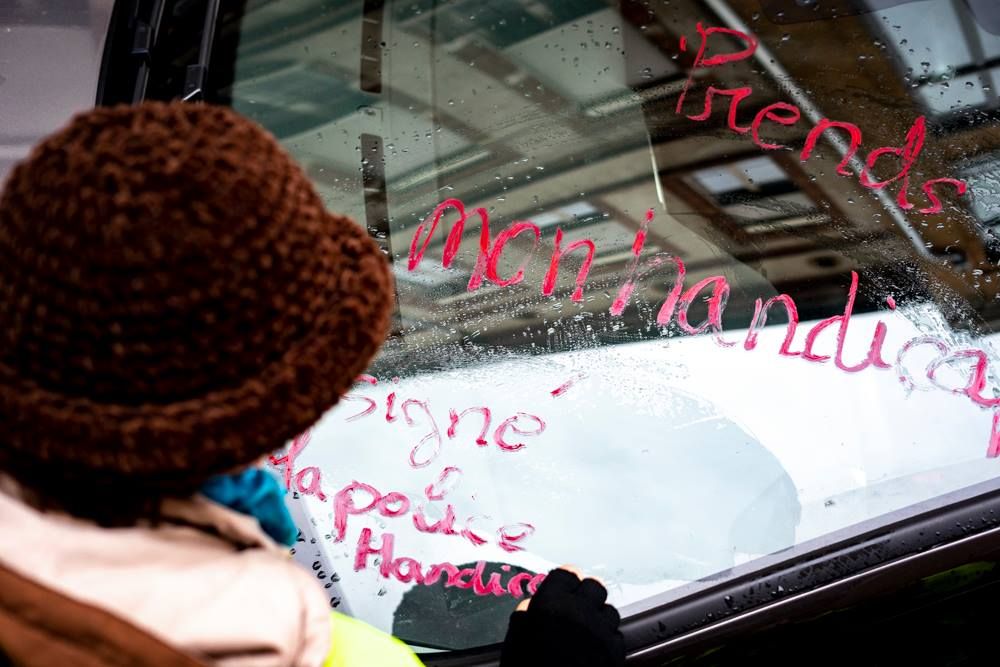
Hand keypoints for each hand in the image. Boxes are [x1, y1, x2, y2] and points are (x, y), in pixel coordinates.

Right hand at [500, 565, 624, 666]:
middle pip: (594, 586)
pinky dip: (608, 638)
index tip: (562, 586)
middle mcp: (580, 612)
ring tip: (585, 630)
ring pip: (609, 610)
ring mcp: (601, 632)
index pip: (567, 574)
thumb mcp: (516, 642)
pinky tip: (595, 648)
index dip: (565, 580)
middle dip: (586, 594)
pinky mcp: (616, 652)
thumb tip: (532, 606)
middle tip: (576, 606)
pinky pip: (616, 634)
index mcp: (552, 604)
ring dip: (599, 616)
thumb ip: (525, 617)